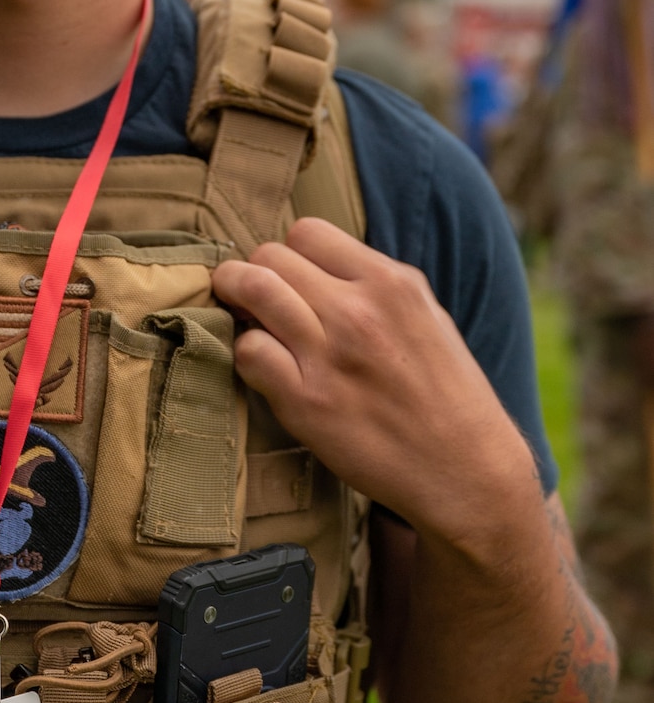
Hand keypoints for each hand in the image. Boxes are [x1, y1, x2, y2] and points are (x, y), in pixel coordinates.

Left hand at [211, 217, 539, 550]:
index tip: (291, 277)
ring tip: (240, 314)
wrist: (466, 470)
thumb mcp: (427, 317)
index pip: (307, 232)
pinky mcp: (305, 401)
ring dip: (235, 297)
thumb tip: (319, 267)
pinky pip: (248, 351)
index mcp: (391, 282)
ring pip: (252, 289)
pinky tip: (263, 366)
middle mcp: (358, 311)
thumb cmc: (447, 395)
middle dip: (256, 272)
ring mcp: (329, 355)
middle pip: (270, 255)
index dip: (291, 253)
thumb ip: (374, 286)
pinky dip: (246, 352)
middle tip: (256, 298)